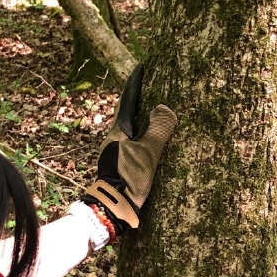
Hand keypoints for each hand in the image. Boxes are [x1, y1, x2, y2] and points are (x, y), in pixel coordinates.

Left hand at [83, 64, 176, 231]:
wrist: (111, 209)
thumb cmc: (128, 179)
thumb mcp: (148, 152)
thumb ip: (157, 129)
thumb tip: (164, 108)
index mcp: (119, 130)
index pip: (128, 100)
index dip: (135, 83)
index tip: (140, 67)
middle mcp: (113, 138)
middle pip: (126, 114)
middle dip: (137, 102)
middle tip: (150, 89)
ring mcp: (114, 153)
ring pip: (128, 130)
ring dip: (139, 121)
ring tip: (153, 114)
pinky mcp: (118, 167)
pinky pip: (131, 144)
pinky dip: (140, 137)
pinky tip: (148, 143)